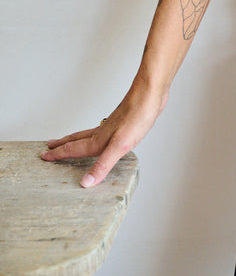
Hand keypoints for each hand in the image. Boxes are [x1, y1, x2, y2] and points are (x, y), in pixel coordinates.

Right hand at [41, 81, 166, 187]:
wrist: (151, 93)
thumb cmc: (138, 116)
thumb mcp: (121, 145)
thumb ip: (103, 164)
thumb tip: (85, 183)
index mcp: (99, 140)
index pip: (73, 149)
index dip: (58, 154)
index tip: (44, 156)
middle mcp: (103, 132)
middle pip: (77, 139)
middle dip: (62, 145)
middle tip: (49, 146)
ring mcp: (113, 125)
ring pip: (89, 134)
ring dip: (76, 139)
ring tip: (69, 141)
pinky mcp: (123, 121)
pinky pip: (103, 130)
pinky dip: (95, 135)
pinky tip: (104, 135)